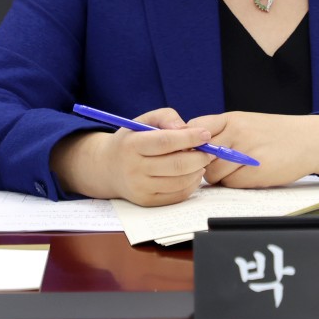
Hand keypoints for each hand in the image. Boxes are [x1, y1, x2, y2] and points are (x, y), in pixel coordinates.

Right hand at [51, 107, 214, 205]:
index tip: (205, 134)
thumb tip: (186, 128)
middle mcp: (134, 169)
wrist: (108, 167)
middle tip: (210, 150)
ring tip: (202, 160)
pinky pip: (177, 195)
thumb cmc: (132, 139)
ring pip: (180, 181)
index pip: (166, 142)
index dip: (189, 138)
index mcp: (132, 145)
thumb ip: (166, 117)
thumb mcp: (143, 120)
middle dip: (200, 156)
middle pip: (177, 164)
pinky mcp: (147, 201)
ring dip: (198, 170)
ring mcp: (140, 188)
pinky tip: (193, 173)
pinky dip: (191, 184)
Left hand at [187, 112, 318, 188]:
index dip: (191, 142)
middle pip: (201, 155)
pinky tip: (248, 176)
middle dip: (203, 164)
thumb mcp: (247, 122)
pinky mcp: (256, 172)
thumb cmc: (276, 133)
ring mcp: (246, 153)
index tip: (194, 150)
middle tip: (215, 165)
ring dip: (219, 177)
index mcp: (232, 118)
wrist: (309, 140)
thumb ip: (223, 131)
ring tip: (235, 171)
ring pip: (213, 173)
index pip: (196, 128)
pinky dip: (235, 184)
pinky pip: (231, 184)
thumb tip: (194, 146)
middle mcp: (237, 133)